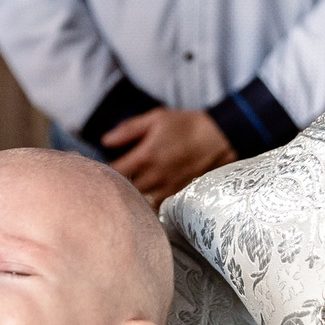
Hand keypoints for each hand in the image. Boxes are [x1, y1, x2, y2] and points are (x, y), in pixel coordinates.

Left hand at [102, 106, 235, 206]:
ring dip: (133, 193)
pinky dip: (149, 200)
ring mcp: (167, 188)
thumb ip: (128, 130)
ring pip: (140, 199)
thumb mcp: (155, 119)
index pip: (114, 171)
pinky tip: (148, 191)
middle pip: (125, 188)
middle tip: (117, 175)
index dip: (106, 169)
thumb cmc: (186, 125)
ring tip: (131, 185)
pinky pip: (157, 205)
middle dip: (118, 182)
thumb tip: (105, 141)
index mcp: (145, 156)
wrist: (219, 138)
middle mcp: (154, 176)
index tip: (107, 164)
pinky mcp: (178, 194)